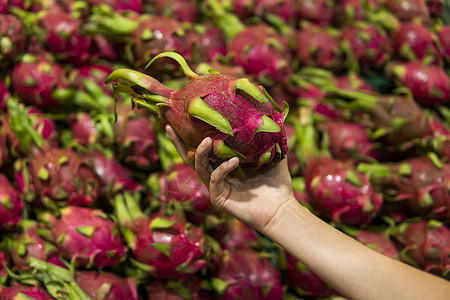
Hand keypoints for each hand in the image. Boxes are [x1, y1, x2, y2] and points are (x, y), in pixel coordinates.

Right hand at [166, 125, 296, 233]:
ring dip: (201, 153)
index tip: (180, 117)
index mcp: (223, 163)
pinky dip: (222, 168)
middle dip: (178, 142)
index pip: (203, 147)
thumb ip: (268, 137)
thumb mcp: (272, 154)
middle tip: (170, 126)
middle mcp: (216, 174)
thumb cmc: (277, 183)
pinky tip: (235, 160)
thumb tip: (271, 113)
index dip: (191, 134)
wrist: (282, 209)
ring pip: (199, 167)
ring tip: (208, 140)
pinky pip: (215, 179)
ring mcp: (216, 187)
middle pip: (190, 157)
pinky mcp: (219, 198)